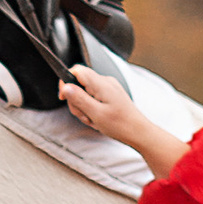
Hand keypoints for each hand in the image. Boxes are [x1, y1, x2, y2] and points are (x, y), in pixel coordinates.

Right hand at [60, 58, 190, 181]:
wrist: (139, 132)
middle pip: (79, 83)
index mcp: (101, 84)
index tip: (64, 97)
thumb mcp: (95, 113)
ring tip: (93, 120)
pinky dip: (92, 109)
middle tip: (85, 116)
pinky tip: (98, 119)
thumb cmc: (120, 125)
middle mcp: (105, 82)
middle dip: (76, 101)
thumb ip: (79, 98)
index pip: (77, 70)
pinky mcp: (110, 95)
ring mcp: (109, 88)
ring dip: (84, 108)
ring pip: (85, 92)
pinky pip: (94, 98)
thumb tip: (65, 86)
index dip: (66, 82)